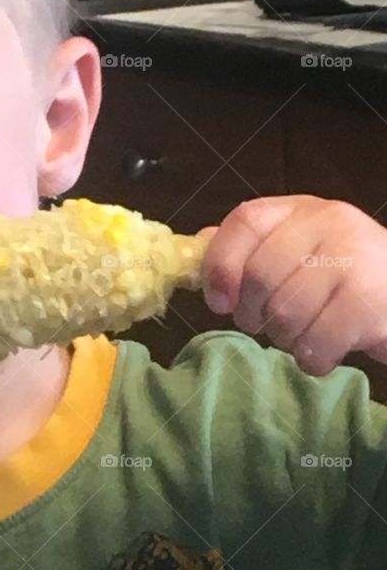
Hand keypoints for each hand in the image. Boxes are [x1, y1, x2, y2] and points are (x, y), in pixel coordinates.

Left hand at [198, 196, 386, 375]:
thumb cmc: (341, 281)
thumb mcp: (298, 254)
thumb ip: (251, 248)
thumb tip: (199, 244)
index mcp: (300, 210)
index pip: (245, 221)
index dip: (221, 264)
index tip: (217, 302)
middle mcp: (330, 223)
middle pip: (261, 274)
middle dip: (252, 314)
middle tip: (267, 325)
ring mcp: (355, 259)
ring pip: (286, 313)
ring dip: (285, 339)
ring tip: (302, 335)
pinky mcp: (371, 302)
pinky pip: (317, 342)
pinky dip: (312, 358)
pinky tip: (323, 352)